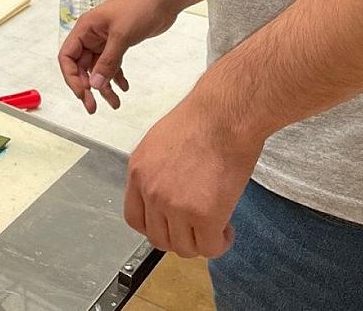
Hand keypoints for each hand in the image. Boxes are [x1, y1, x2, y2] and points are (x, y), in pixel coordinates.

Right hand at [58, 0, 178, 113]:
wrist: (163, 0)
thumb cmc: (140, 7)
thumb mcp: (122, 36)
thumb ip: (108, 62)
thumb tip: (94, 84)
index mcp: (85, 28)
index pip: (67, 56)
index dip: (71, 77)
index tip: (82, 94)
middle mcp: (92, 35)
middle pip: (81, 66)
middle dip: (87, 87)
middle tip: (93, 106)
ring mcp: (105, 40)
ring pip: (98, 69)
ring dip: (104, 86)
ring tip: (115, 103)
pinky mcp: (118, 44)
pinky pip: (111, 65)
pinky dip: (116, 77)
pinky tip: (124, 88)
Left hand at [123, 91, 263, 258]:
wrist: (225, 115)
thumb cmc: (203, 120)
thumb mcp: (162, 143)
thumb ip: (158, 171)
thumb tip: (170, 190)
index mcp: (138, 172)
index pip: (135, 218)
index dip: (156, 226)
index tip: (172, 224)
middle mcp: (151, 191)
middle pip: (159, 238)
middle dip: (180, 237)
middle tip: (198, 227)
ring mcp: (174, 206)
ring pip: (184, 248)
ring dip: (201, 242)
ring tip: (216, 227)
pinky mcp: (204, 215)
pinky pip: (209, 247)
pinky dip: (220, 243)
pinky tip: (227, 229)